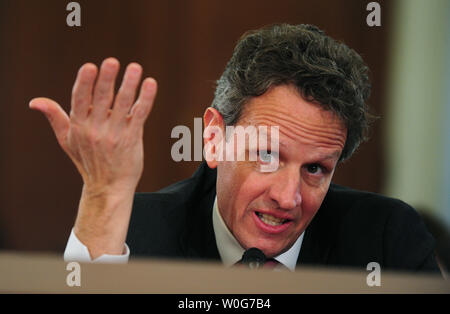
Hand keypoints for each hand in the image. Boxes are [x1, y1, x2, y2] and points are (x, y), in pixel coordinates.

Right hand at [30, 58, 157, 257]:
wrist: (108, 187)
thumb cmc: (88, 161)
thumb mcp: (67, 141)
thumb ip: (54, 118)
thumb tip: (35, 102)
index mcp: (79, 126)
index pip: (80, 100)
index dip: (85, 83)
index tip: (90, 67)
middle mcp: (96, 130)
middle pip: (102, 100)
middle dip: (107, 80)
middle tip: (112, 62)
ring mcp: (115, 134)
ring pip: (123, 106)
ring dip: (129, 86)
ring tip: (135, 68)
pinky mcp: (132, 138)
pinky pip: (139, 115)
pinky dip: (146, 99)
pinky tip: (150, 84)